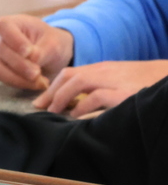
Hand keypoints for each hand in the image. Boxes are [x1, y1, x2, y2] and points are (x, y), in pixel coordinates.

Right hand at [0, 14, 73, 90]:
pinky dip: (20, 83)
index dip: (13, 39)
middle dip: (19, 64)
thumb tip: (32, 58)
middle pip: (1, 50)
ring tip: (39, 82)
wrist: (51, 54)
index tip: (28, 52)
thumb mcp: (53, 42)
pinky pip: (3, 78)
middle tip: (37, 73)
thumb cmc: (51, 42)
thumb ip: (43, 49)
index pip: (3, 26)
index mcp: (11, 23)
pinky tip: (36, 84)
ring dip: (18, 77)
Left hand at [30, 59, 167, 116]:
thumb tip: (72, 104)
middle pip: (70, 75)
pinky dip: (83, 106)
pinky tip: (75, 115)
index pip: (70, 73)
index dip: (52, 87)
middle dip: (51, 92)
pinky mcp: (125, 93)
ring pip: (80, 81)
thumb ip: (97, 88)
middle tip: (40, 108)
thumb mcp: (118, 82)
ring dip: (61, 97)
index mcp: (103, 68)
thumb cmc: (145, 83)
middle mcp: (106, 71)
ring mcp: (116, 80)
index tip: (40, 101)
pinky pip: (97, 96)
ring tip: (54, 111)